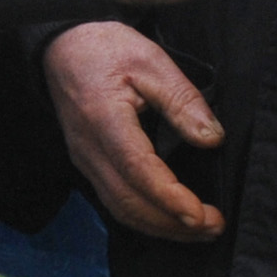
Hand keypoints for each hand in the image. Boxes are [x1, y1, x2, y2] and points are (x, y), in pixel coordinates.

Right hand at [43, 22, 224, 241]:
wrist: (62, 47)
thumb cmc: (107, 49)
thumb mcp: (152, 61)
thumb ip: (183, 100)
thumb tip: (212, 139)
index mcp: (104, 118)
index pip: (136, 168)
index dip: (169, 196)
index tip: (200, 213)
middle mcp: (88, 147)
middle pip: (128, 200)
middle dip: (172, 222)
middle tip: (214, 226)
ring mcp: (83, 159)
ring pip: (120, 208)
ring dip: (161, 226)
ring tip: (200, 229)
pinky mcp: (86, 164)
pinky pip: (114, 201)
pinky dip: (145, 218)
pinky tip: (170, 219)